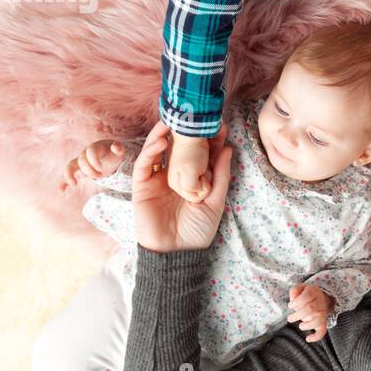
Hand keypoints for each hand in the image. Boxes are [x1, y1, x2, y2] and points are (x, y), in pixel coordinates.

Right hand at [59, 139, 124, 191]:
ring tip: (74, 185)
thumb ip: (119, 149)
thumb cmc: (113, 154)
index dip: (94, 160)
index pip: (90, 152)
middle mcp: (84, 154)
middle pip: (81, 161)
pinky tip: (61, 191)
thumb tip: (115, 147)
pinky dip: (64, 183)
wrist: (107, 155)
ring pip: (70, 166)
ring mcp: (79, 163)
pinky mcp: (78, 171)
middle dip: (90, 171)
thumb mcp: (119, 151)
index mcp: (94, 148)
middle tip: (101, 175)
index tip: (101, 168)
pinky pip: (69, 176)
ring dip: (70, 175)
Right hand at [131, 119, 232, 252]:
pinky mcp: (142, 187)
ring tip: (174, 122)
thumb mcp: (215, 202)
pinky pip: (144, 165)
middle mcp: (174, 177)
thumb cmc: (197, 231)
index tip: (220, 126)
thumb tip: (228, 148)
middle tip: (195, 117)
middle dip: (186, 133)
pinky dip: (151, 150)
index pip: (199, 155)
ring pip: (158, 152)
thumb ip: (220, 176)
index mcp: (193, 180)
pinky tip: (161, 140)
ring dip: (164, 135)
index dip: (208, 141)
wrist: (177, 253)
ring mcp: (157, 181)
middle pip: (178, 150)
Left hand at [287, 284, 333, 342]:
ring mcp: (322, 313)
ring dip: (307, 325)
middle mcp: (320, 302)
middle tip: (290, 318)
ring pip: (318, 320)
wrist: (320, 298)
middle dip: (298, 315)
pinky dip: (316, 336)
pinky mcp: (323, 322)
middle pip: (310, 309)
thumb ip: (294, 291)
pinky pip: (323, 330)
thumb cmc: (306, 295)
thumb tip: (293, 301)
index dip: (297, 302)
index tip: (290, 306)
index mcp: (314, 292)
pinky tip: (308, 339)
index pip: (307, 296)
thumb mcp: (299, 288)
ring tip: (300, 326)